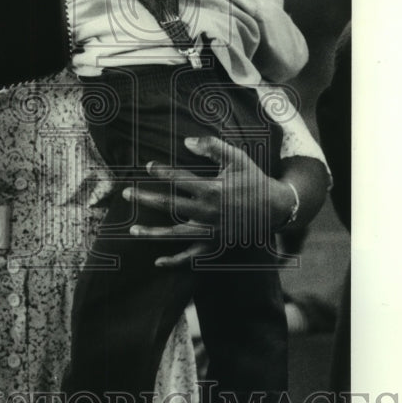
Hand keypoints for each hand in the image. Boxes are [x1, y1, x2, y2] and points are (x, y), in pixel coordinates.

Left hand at [124, 135, 294, 267]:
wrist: (275, 208)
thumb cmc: (253, 179)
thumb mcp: (237, 158)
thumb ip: (212, 147)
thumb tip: (186, 140)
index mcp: (212, 190)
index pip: (179, 179)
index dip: (162, 171)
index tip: (147, 166)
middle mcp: (208, 212)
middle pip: (170, 206)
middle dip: (146, 199)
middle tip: (126, 193)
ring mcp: (210, 232)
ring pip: (175, 234)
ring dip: (152, 233)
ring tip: (131, 230)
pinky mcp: (215, 246)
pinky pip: (192, 257)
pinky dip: (175, 261)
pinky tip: (157, 262)